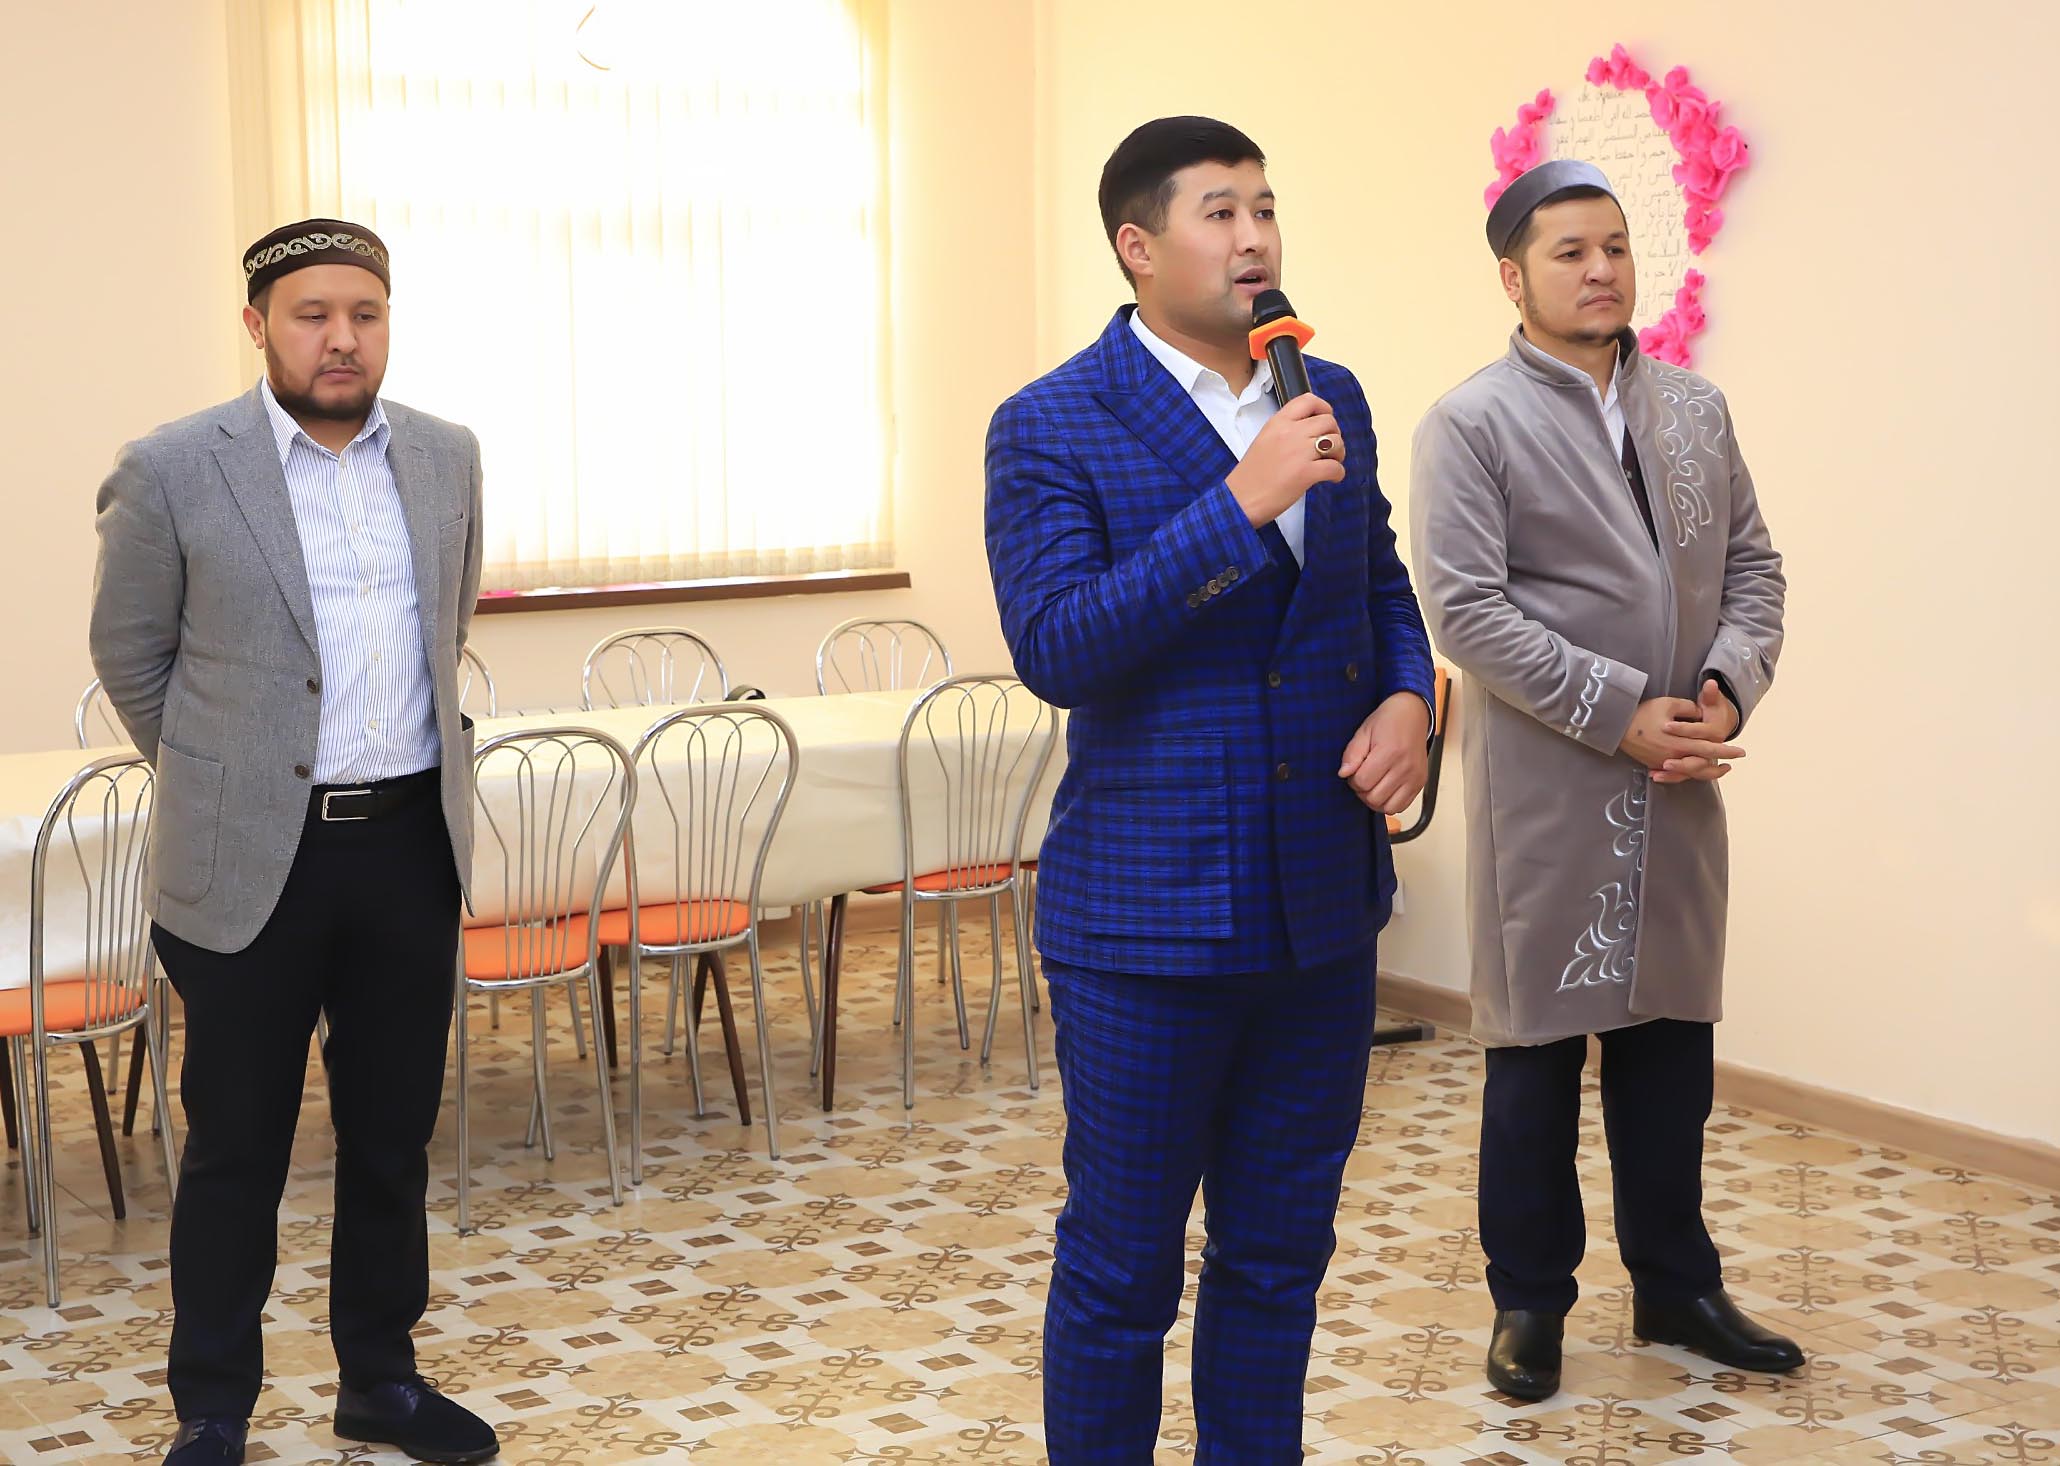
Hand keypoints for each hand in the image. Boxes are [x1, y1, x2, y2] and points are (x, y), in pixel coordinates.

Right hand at [1226, 394, 1345, 527]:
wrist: (1240, 499)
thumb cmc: (1250, 476)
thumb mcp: (1264, 441)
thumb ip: (1286, 432)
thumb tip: (1310, 433)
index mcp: (1278, 423)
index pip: (1308, 400)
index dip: (1324, 408)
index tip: (1325, 420)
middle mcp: (1290, 433)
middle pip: (1328, 421)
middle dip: (1335, 434)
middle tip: (1329, 448)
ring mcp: (1299, 452)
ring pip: (1336, 441)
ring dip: (1339, 453)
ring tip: (1331, 462)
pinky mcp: (1306, 473)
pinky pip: (1336, 467)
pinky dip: (1338, 473)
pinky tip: (1331, 478)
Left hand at [1338, 692, 1430, 814]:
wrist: (1412, 714)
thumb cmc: (1387, 721)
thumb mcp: (1363, 731)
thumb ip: (1352, 754)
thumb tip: (1344, 774)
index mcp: (1390, 752)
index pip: (1362, 782)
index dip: (1353, 779)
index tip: (1355, 770)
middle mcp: (1405, 767)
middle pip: (1374, 797)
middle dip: (1362, 790)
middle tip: (1363, 776)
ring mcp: (1415, 777)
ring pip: (1388, 807)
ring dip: (1375, 799)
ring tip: (1373, 784)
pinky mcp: (1420, 783)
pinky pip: (1401, 806)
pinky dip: (1390, 803)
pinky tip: (1385, 789)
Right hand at [1620, 686, 1743, 781]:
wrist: (1617, 726)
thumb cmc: (1644, 713)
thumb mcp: (1669, 704)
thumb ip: (1689, 709)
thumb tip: (1700, 715)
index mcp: (1679, 742)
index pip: (1708, 748)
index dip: (1725, 750)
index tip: (1740, 752)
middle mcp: (1673, 756)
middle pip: (1702, 764)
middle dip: (1720, 763)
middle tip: (1734, 761)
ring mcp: (1663, 763)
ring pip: (1690, 773)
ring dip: (1707, 771)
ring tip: (1719, 769)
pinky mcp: (1655, 764)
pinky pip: (1675, 774)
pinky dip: (1687, 774)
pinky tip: (1693, 771)